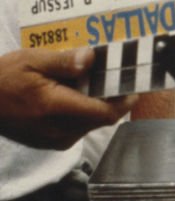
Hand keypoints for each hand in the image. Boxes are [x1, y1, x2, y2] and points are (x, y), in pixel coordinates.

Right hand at [0, 47, 135, 148]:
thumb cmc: (3, 77)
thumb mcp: (31, 60)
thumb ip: (64, 61)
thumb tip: (92, 58)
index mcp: (53, 107)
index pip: (104, 113)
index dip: (125, 100)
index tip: (135, 84)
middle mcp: (56, 129)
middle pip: (102, 119)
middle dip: (114, 99)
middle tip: (117, 76)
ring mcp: (53, 139)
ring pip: (92, 124)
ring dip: (99, 105)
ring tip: (96, 82)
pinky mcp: (49, 142)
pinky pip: (79, 128)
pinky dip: (85, 113)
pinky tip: (78, 95)